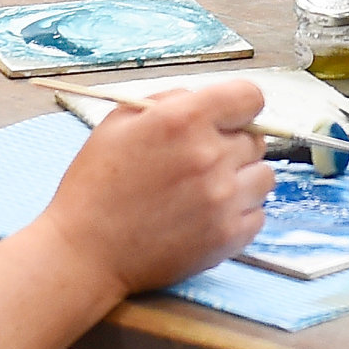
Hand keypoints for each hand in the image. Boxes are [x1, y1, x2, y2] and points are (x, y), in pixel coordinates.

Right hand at [37, 80, 274, 299]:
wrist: (84, 252)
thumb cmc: (95, 185)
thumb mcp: (119, 122)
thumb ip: (169, 102)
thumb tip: (204, 100)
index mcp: (185, 120)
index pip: (250, 97)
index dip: (240, 106)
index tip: (229, 118)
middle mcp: (211, 156)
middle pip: (256, 140)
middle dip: (233, 145)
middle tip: (202, 162)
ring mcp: (223, 199)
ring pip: (263, 177)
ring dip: (242, 180)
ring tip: (208, 191)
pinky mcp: (227, 237)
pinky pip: (258, 214)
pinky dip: (240, 214)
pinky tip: (210, 216)